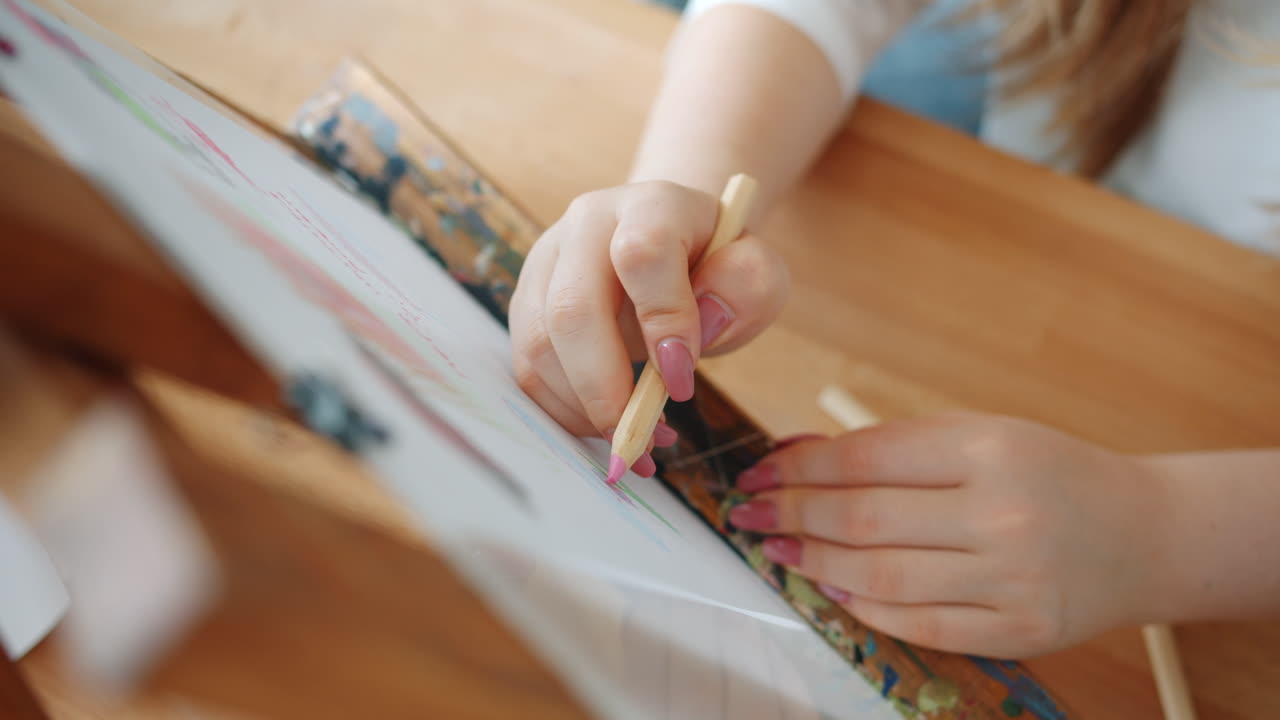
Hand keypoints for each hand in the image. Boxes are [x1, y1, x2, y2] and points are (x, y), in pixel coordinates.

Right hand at [509, 181, 789, 449]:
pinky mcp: (527, 300)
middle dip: (604, 390)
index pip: (642, 254)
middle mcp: (587, 223)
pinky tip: (606, 424)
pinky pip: (527, 367)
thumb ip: (747, 288)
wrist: (675, 246)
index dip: (661, 321)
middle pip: (572, 308)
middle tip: (641, 440)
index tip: (682, 381)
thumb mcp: (757, 273)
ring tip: (631, 438)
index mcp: (652, 204)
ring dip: (582, 409)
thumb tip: (692, 331)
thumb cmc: (717, 267)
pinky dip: (564, 411)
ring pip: (539, 344)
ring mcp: (547, 259)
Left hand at [728, 414, 1167, 657]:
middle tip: (748, 511)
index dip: (799, 468)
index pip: (866, 458)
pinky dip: (864, 606)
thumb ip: (894, 447)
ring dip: (814, 562)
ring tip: (778, 548)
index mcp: (989, 448)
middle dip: (790, 514)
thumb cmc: (1050, 473)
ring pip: (881, 577)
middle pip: (863, 519)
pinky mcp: (1019, 631)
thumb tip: (796, 457)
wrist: (1145, 535)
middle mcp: (1002, 514)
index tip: (757, 472)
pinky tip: (832, 585)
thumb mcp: (981, 435)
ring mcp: (1012, 580)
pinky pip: (919, 624)